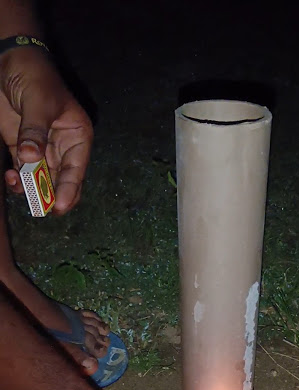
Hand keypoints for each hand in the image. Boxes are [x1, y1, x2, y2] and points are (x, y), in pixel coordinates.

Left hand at [0, 47, 92, 213]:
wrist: (9, 60)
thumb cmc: (34, 75)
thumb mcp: (39, 102)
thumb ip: (34, 132)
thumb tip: (29, 159)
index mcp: (77, 137)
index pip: (76, 170)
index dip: (69, 190)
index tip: (60, 206)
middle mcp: (62, 149)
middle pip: (61, 182)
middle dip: (50, 196)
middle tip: (40, 208)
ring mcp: (41, 151)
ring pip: (41, 182)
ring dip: (30, 189)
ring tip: (18, 185)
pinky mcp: (21, 150)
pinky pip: (22, 174)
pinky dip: (17, 181)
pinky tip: (10, 178)